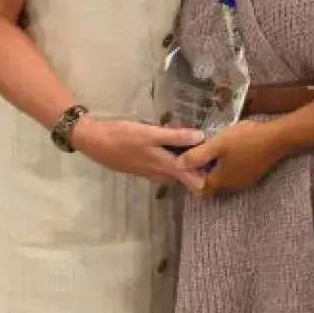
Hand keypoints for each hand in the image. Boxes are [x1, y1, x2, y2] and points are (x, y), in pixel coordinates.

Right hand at [68, 117, 206, 191]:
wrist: (94, 142)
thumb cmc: (123, 136)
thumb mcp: (151, 134)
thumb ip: (175, 137)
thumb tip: (200, 137)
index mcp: (163, 165)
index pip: (190, 177)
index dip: (204, 178)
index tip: (219, 175)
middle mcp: (158, 172)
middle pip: (182, 173)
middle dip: (194, 165)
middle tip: (205, 150)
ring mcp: (148, 171)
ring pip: (171, 168)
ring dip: (180, 158)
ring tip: (189, 140)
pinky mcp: (141, 166)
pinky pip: (161, 164)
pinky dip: (169, 155)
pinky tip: (168, 143)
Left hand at [178, 120, 283, 196]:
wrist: (278, 138)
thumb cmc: (245, 140)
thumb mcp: (217, 144)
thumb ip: (196, 156)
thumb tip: (177, 165)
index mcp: (221, 181)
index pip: (200, 190)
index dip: (191, 178)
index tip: (188, 164)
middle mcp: (233, 187)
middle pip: (212, 185)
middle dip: (203, 173)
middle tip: (198, 155)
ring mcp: (245, 182)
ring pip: (224, 179)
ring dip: (216, 169)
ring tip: (212, 151)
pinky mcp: (253, 175)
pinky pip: (234, 174)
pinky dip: (227, 166)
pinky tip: (228, 151)